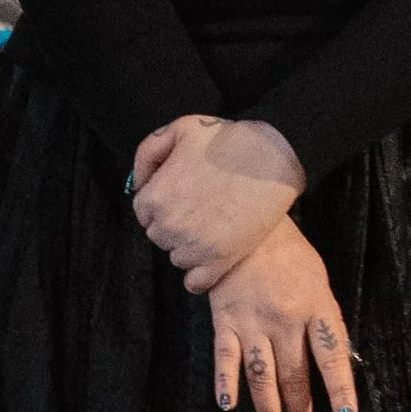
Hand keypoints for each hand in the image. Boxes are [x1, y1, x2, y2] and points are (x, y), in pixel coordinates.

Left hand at [130, 113, 305, 289]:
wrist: (271, 158)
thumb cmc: (227, 139)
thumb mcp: (180, 129)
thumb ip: (149, 153)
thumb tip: (139, 183)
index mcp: (155, 197)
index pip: (144, 213)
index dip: (164, 204)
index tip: (184, 197)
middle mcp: (169, 226)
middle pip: (160, 237)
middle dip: (175, 225)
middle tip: (201, 209)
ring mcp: (193, 247)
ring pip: (178, 258)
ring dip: (189, 248)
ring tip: (213, 227)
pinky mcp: (219, 262)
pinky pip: (195, 283)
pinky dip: (199, 276)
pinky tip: (212, 260)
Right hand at [209, 221, 356, 411]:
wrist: (245, 225)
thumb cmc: (290, 257)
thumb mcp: (320, 284)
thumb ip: (326, 324)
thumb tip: (342, 364)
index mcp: (317, 309)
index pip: (332, 359)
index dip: (340, 393)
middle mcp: (286, 320)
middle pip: (295, 377)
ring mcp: (253, 322)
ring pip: (262, 377)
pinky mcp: (225, 321)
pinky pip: (225, 358)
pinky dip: (225, 383)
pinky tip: (228, 407)